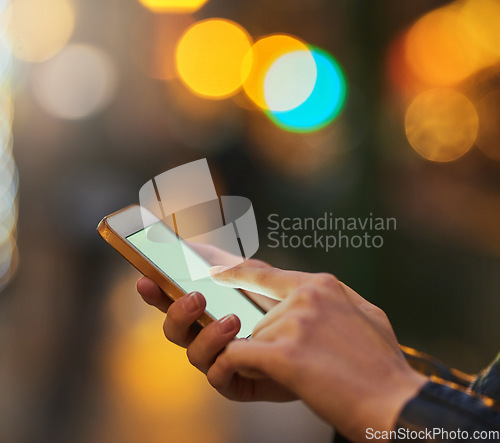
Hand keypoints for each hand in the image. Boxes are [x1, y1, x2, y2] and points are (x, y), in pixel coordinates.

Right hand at [136, 246, 293, 401]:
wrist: (320, 340)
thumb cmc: (287, 308)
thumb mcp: (260, 280)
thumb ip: (231, 266)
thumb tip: (195, 249)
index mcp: (207, 308)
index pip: (172, 299)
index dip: (155, 291)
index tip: (145, 278)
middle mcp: (206, 334)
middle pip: (174, 328)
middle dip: (177, 313)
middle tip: (196, 297)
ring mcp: (218, 359)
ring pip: (193, 352)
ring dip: (207, 335)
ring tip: (232, 319)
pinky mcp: (234, 381)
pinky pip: (216, 375)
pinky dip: (223, 361)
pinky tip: (240, 348)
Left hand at [208, 266, 426, 440]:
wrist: (397, 404)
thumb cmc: (383, 366)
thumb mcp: (367, 315)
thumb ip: (335, 300)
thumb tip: (314, 296)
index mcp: (323, 285)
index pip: (268, 275)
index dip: (239, 273)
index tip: (217, 270)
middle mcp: (306, 296)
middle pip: (263, 321)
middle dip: (276, 345)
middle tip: (312, 364)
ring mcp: (295, 322)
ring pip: (255, 341)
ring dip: (271, 362)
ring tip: (311, 374)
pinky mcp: (284, 353)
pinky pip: (240, 356)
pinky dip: (242, 368)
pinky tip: (268, 375)